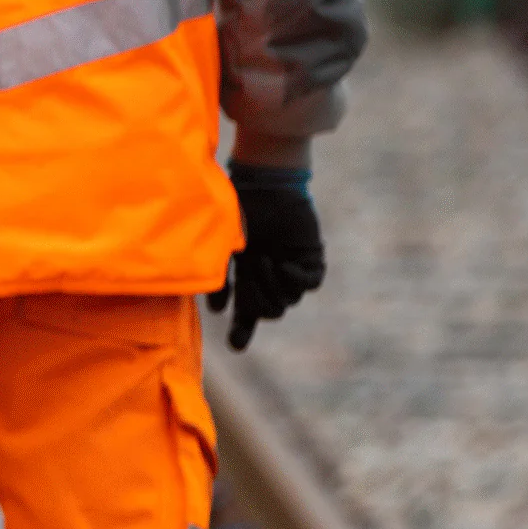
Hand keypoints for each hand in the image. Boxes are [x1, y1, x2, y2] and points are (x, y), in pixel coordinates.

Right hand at [208, 168, 323, 351]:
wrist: (265, 182)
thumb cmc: (239, 208)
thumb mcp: (224, 245)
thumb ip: (220, 274)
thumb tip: (217, 310)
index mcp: (246, 273)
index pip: (246, 311)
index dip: (242, 331)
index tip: (236, 346)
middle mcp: (269, 273)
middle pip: (268, 310)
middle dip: (257, 302)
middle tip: (248, 283)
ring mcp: (290, 266)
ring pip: (287, 300)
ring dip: (272, 285)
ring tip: (263, 261)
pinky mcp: (310, 257)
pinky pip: (308, 283)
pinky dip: (294, 278)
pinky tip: (282, 264)